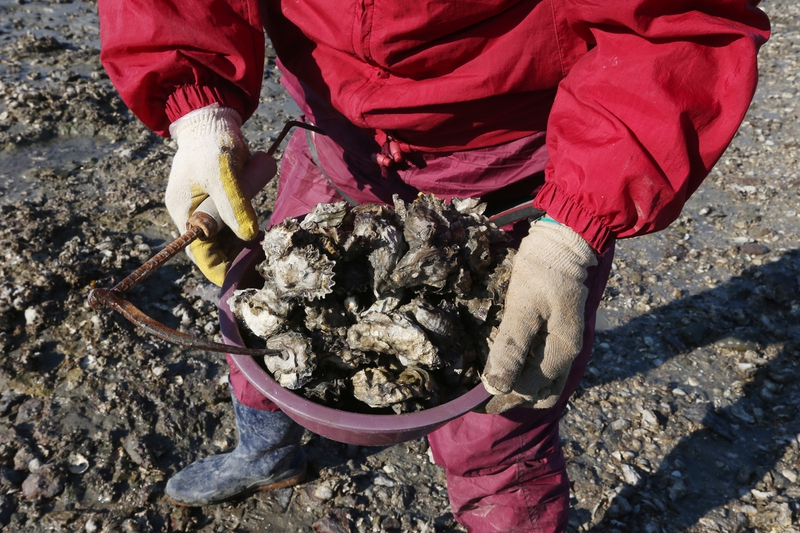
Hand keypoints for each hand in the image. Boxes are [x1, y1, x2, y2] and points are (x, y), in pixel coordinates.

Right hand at [166, 106, 275, 285]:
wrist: (215, 119)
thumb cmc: (211, 142)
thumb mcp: (223, 172)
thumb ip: (235, 203)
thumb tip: (249, 235)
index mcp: (185, 214)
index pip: (200, 253)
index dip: (220, 269)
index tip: (243, 282)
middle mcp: (196, 217)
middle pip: (218, 250)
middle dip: (238, 260)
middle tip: (264, 270)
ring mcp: (212, 210)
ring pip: (231, 238)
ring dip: (247, 245)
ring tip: (268, 256)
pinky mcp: (227, 202)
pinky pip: (239, 223)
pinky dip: (251, 229)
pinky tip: (266, 237)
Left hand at [481, 218, 597, 413]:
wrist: (563, 240)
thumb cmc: (542, 270)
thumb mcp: (523, 306)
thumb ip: (512, 346)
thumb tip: (496, 385)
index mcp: (562, 351)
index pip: (529, 390)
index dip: (500, 397)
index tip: (472, 401)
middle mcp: (567, 354)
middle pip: (540, 393)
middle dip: (510, 398)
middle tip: (478, 397)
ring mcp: (563, 344)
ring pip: (542, 382)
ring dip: (517, 386)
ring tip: (486, 383)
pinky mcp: (557, 333)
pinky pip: (541, 364)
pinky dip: (522, 371)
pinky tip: (503, 363)